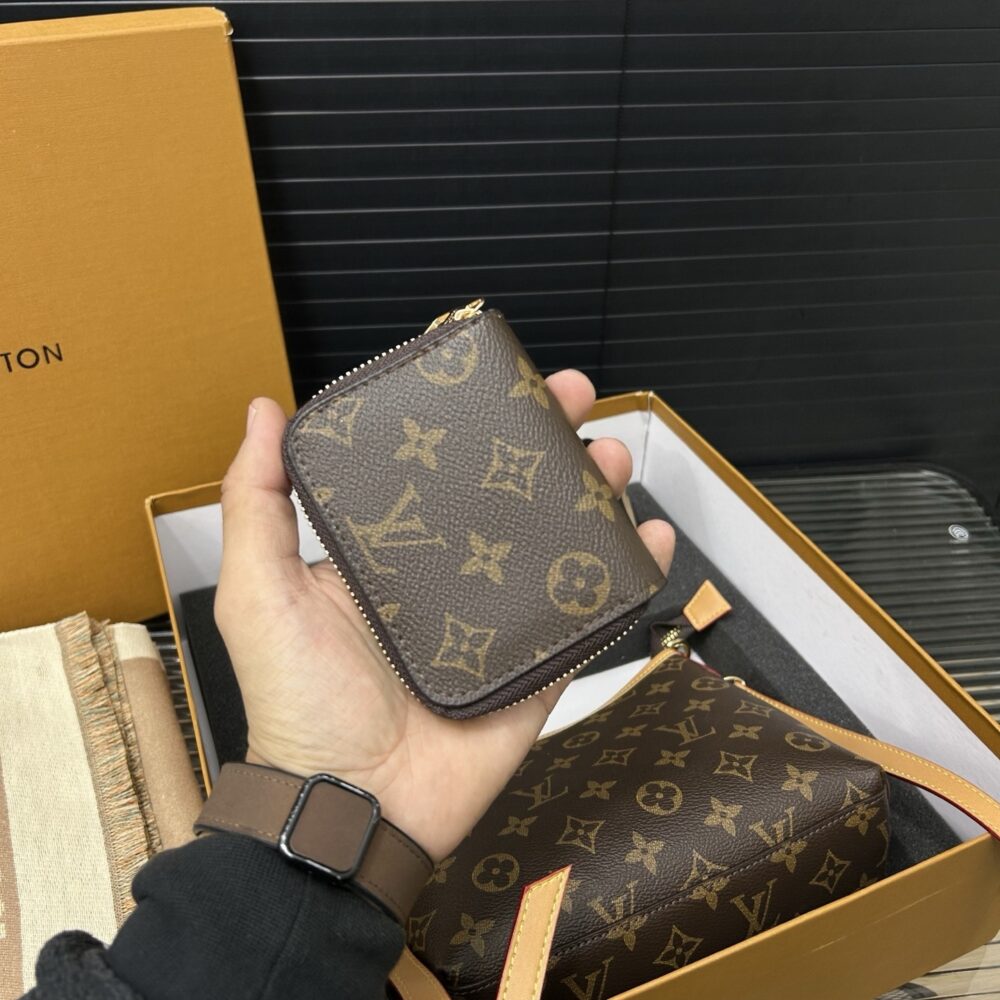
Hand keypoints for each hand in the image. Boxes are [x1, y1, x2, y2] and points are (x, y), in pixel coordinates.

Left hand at [215, 370, 674, 861]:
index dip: (476, 419)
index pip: (442, 467)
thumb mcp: (259, 591)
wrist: (353, 806)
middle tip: (576, 400)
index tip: (501, 376)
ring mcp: (498, 619)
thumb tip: (266, 411)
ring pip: (558, 542)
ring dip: (595, 493)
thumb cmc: (297, 701)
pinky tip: (651, 539)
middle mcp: (450, 574)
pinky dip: (629, 577)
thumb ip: (258, 503)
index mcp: (392, 550)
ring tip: (613, 457)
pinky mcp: (536, 665)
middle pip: (512, 494)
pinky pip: (589, 616)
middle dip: (550, 440)